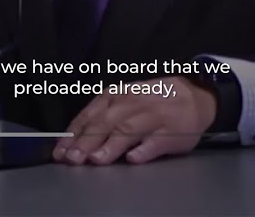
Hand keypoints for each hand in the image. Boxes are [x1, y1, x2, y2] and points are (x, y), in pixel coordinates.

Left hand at [53, 77, 216, 165]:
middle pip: (105, 123)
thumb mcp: (124, 99)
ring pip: (128, 130)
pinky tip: (133, 159)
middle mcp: (132, 103)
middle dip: (87, 141)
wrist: (194, 95)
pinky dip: (144, 150)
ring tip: (96, 160)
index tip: (60, 151)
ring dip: (111, 145)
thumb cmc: (152, 100)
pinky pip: (156, 141)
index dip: (73, 134)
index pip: (90, 115)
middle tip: (73, 158)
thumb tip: (73, 141)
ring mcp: (153, 117)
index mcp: (117, 95)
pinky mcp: (172, 132)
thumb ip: (101, 117)